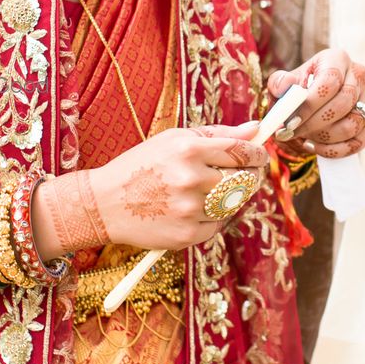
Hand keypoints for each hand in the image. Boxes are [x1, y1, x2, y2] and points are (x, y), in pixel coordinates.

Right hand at [34, 123, 267, 257]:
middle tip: (244, 174)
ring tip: (210, 192)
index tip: (261, 155)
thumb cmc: (141, 166)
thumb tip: (255, 128)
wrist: (104, 204)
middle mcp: (190, 178)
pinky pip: (218, 225)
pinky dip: (213, 218)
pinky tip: (193, 210)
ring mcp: (189, 210)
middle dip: (250, 176)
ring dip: (231, 198)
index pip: (241, 151)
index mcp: (188, 148)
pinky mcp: (186, 235)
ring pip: (234, 204)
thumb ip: (216, 134)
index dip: (257, 154)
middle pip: (244, 179)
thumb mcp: (173, 139)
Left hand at [267, 49, 364, 158]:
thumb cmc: (298, 92)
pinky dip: (334, 150)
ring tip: (304, 137)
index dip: (310, 105)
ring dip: (324, 138)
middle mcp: (358, 75)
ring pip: (352, 125)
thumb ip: (279, 83)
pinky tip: (314, 146)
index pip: (329, 82)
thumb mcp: (283, 84)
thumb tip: (286, 85)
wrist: (312, 104)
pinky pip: (358, 142)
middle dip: (314, 124)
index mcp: (337, 59)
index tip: (290, 121)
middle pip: (343, 104)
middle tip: (292, 133)